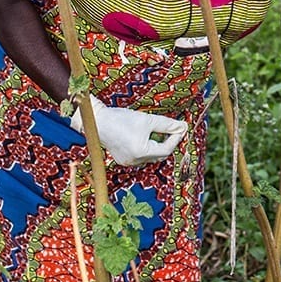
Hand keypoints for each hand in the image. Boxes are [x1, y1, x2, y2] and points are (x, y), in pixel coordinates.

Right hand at [70, 95, 187, 165]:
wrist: (98, 122)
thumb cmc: (122, 119)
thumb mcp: (147, 120)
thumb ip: (166, 124)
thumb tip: (182, 127)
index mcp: (141, 152)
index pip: (166, 149)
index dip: (176, 138)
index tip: (182, 128)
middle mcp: (135, 161)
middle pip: (159, 154)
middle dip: (168, 141)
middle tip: (175, 128)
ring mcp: (128, 162)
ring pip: (151, 156)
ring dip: (158, 144)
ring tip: (160, 131)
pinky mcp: (123, 160)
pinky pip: (142, 156)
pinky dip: (148, 147)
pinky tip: (147, 136)